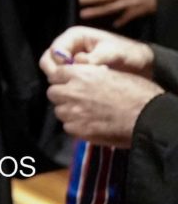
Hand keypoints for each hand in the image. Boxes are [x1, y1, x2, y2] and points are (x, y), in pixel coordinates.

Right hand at [40, 25, 154, 78]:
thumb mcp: (115, 52)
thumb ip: (97, 56)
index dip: (58, 61)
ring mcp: (71, 60)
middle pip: (49, 59)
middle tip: (69, 82)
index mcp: (75, 36)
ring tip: (80, 85)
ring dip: (63, 79)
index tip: (70, 71)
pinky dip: (71, 84)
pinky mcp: (76, 72)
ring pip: (55, 71)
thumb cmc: (129, 53)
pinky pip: (65, 79)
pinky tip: (85, 89)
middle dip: (56, 72)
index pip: (55, 49)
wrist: (142, 64)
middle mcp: (69, 47)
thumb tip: (77, 62)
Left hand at [46, 64, 163, 147]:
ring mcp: (73, 112)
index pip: (56, 74)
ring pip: (59, 111)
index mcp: (80, 74)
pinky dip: (76, 126)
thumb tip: (86, 78)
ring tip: (85, 114)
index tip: (70, 84)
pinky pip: (68, 127)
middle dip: (63, 96)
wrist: (148, 116)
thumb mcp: (113, 73)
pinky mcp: (78, 130)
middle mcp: (72, 92)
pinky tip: (90, 125)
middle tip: (77, 100)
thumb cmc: (138, 93)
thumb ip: (92, 75)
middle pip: (53, 93)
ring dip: (69, 112)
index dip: (63, 80)